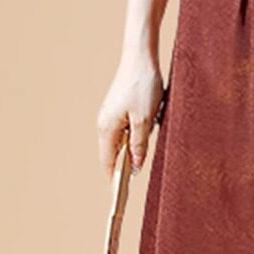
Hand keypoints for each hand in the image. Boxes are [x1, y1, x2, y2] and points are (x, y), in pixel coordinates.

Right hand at [97, 55, 165, 176]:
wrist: (141, 56)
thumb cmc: (143, 85)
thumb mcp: (146, 119)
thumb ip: (140, 145)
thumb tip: (134, 166)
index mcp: (107, 129)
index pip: (108, 163)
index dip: (114, 181)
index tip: (120, 197)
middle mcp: (104, 123)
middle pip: (112, 154)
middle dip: (124, 166)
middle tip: (135, 181)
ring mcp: (110, 115)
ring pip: (121, 141)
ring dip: (133, 149)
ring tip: (145, 155)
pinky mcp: (119, 107)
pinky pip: (125, 129)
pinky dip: (135, 136)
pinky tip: (148, 131)